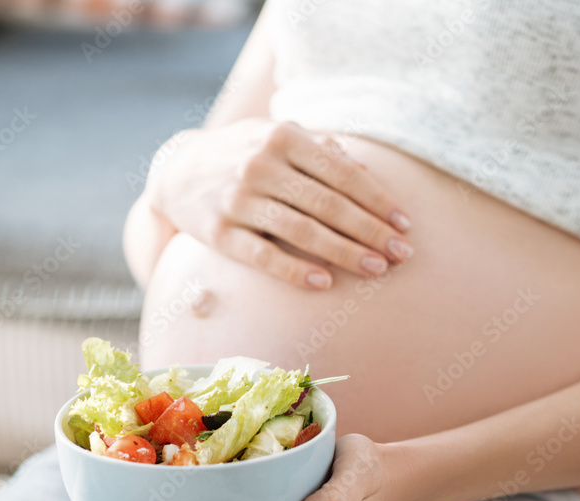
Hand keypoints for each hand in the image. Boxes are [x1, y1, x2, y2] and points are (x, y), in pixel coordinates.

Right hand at [147, 119, 413, 289]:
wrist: (175, 173)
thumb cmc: (240, 154)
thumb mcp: (275, 137)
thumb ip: (318, 149)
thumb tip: (363, 166)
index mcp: (282, 137)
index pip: (342, 172)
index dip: (378, 200)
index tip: (404, 223)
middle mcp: (260, 165)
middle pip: (328, 204)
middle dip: (371, 231)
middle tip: (402, 254)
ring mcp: (238, 200)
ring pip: (302, 231)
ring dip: (344, 253)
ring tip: (376, 269)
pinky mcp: (218, 233)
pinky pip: (263, 256)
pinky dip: (295, 270)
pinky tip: (323, 283)